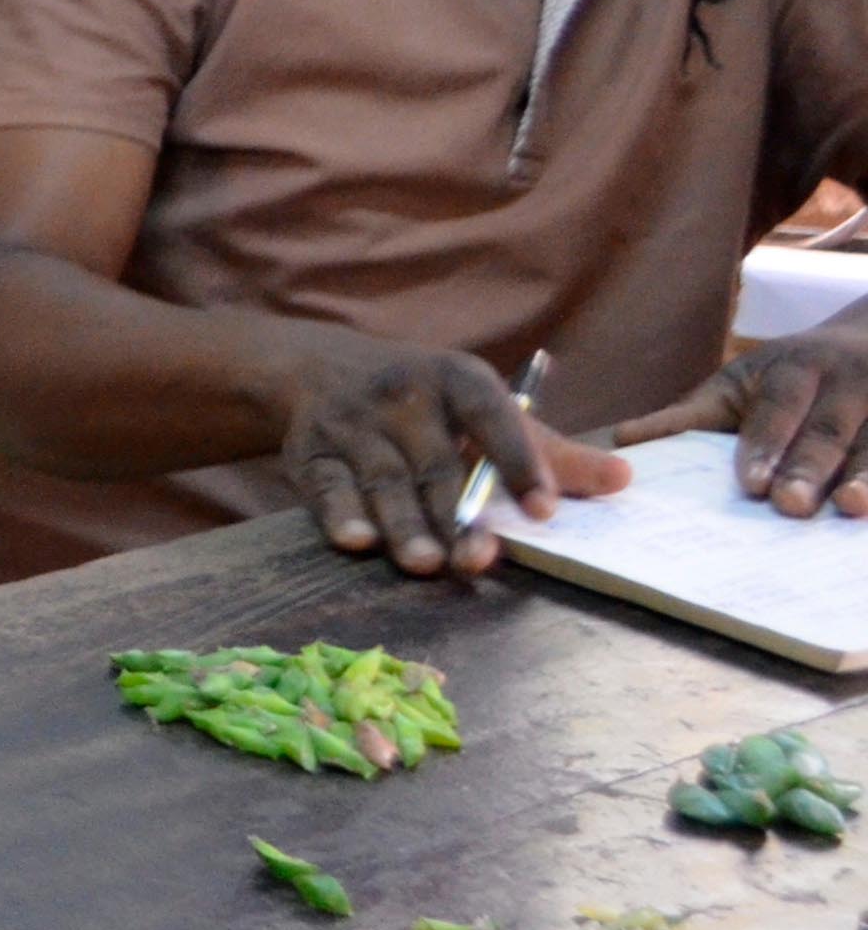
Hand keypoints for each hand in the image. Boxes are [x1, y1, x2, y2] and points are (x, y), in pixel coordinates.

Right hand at [276, 334, 627, 574]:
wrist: (320, 366)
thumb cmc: (423, 399)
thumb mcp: (482, 406)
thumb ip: (546, 450)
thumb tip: (622, 480)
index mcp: (457, 378)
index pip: (494, 417)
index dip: (519, 461)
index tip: (543, 510)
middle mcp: (403, 395)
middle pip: (435, 462)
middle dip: (454, 514)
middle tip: (477, 559)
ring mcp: (352, 423)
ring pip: (383, 480)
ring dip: (403, 524)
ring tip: (424, 563)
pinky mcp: (308, 451)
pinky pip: (325, 486)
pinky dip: (339, 514)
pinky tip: (356, 541)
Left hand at [608, 321, 867, 516]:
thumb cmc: (785, 379)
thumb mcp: (737, 385)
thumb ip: (690, 417)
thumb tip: (620, 440)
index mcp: (794, 370)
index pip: (777, 410)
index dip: (766, 445)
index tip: (750, 484)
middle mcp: (845, 383)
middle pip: (827, 430)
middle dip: (809, 467)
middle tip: (790, 506)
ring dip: (866, 475)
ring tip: (853, 508)